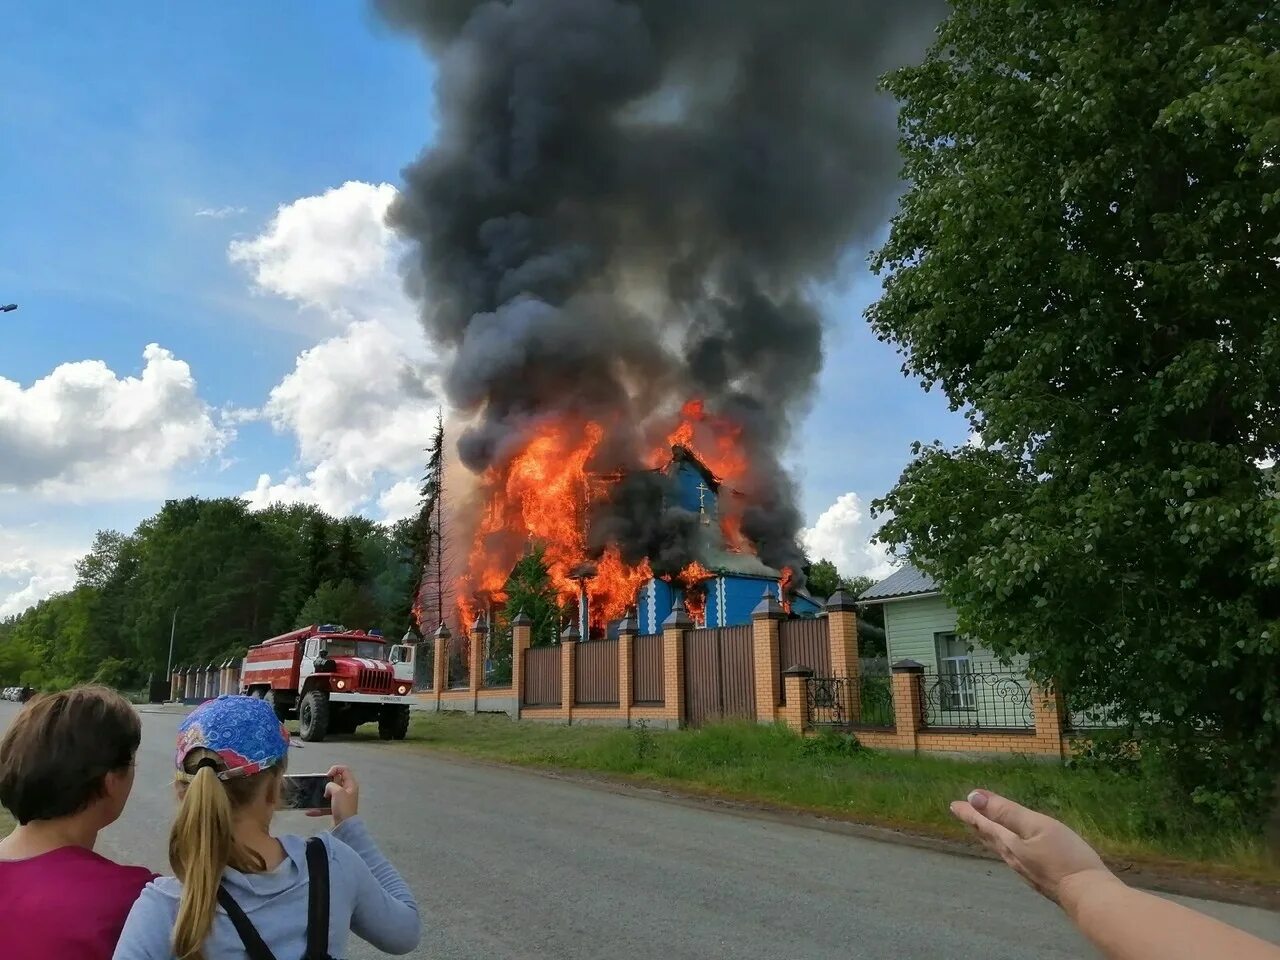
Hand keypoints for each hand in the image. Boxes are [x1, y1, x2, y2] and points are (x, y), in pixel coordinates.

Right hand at [305, 764, 358, 825]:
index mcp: (351, 784)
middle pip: (336, 781)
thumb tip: (328, 788)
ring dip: (321, 796)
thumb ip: (331, 785)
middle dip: (327, 784)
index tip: (326, 776)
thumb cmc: (343, 807)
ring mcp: (342, 800)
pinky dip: (319, 808)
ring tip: (315, 799)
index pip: (344, 770)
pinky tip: (309, 812)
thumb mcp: (338, 792)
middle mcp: (347, 791)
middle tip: (321, 787)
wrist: (344, 826)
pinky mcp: (336, 809)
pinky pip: (326, 806)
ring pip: (330, 793)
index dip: (334, 769)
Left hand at [949, 789, 1117, 910]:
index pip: (983, 824)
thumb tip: (973, 796)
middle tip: (962, 814)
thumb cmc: (1064, 856)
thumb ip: (1005, 811)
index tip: (953, 805)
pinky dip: (1006, 847)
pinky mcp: (1040, 878)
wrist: (1087, 895)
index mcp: (1009, 843)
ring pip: (1001, 848)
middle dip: (976, 824)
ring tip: (983, 829)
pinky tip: (1014, 851)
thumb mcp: (1035, 826)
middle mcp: (1013, 858)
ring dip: (989, 836)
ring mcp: (1027, 870)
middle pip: (989, 837)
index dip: (968, 813)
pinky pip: (1015, 858)